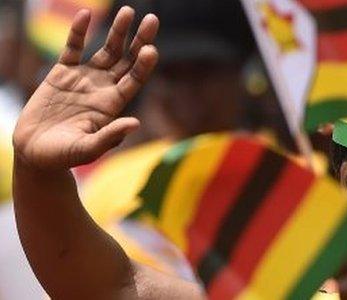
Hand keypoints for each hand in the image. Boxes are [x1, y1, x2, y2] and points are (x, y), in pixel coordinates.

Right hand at [12, 7, 158, 169]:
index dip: (143, 65)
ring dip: (117, 31)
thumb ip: (109, 137)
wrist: (35, 153)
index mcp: (112, 105)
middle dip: (139, 40)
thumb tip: (134, 123)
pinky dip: (78, 32)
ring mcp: (84, 79)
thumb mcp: (87, 150)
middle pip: (127, 60)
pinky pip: (72, 48)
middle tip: (152, 19)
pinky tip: (85, 15)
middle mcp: (103, 88)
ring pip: (105, 50)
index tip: (151, 50)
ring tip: (128, 11)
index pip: (134, 80)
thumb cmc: (63, 157)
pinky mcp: (61, 74)